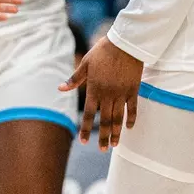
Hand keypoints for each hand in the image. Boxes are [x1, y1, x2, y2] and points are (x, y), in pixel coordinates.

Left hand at [61, 36, 142, 150]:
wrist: (125, 43)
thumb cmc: (102, 51)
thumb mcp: (85, 63)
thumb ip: (74, 79)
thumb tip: (60, 88)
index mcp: (95, 89)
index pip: (89, 114)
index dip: (86, 128)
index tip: (84, 142)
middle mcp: (108, 94)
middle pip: (105, 120)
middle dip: (103, 137)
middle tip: (102, 150)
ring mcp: (122, 93)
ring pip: (118, 117)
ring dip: (116, 132)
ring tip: (114, 145)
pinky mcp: (133, 90)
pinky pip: (132, 108)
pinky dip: (131, 118)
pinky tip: (129, 128)